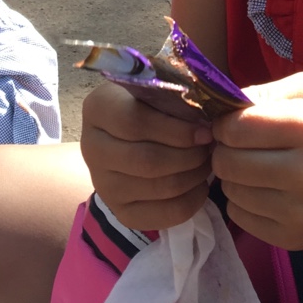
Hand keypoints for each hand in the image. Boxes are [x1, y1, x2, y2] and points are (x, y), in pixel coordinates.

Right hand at [80, 80, 213, 229]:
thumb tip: (209, 109)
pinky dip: (192, 201)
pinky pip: (164, 215)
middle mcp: (92, 148)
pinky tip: (199, 185)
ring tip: (207, 161)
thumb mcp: (156, 88)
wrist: (127, 137)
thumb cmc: (150, 104)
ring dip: (193, 175)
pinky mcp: (121, 212)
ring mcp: (103, 184)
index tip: (205, 130)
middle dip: (189, 155)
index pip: (134, 122)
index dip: (176, 129)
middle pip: (148, 160)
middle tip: (210, 147)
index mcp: (98, 108)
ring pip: (159, 187)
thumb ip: (175, 92)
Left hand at [210, 72, 302, 248]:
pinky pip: (240, 218)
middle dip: (224, 149)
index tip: (232, 120)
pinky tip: (264, 187)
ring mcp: (301, 214)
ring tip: (255, 164)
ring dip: (233, 175)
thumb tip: (223, 108)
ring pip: (230, 192)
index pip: (239, 129)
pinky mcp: (295, 239)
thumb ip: (267, 92)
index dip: (225, 122)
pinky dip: (243, 200)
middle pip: (228, 163)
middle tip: (239, 143)